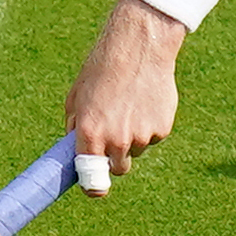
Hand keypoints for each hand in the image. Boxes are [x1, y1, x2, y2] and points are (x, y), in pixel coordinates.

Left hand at [64, 0, 185, 182]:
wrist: (138, 47)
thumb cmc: (101, 70)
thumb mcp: (77, 97)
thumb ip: (75, 127)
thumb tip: (73, 150)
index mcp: (90, 134)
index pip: (92, 178)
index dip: (93, 187)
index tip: (94, 189)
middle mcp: (116, 140)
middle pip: (118, 169)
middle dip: (115, 158)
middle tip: (113, 136)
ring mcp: (142, 136)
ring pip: (136, 150)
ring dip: (133, 137)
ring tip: (129, 105)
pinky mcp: (162, 128)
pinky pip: (153, 136)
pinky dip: (149, 125)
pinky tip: (144, 101)